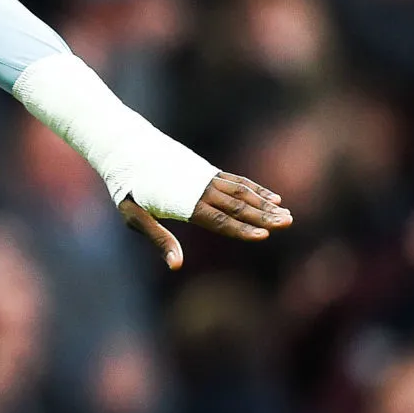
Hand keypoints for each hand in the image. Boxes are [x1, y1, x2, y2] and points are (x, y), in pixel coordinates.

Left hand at [121, 172, 290, 269]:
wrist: (125, 147)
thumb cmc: (128, 187)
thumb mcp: (134, 215)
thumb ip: (159, 238)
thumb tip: (176, 265)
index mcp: (184, 203)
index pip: (218, 220)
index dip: (241, 229)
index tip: (264, 236)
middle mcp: (199, 189)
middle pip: (237, 206)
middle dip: (263, 216)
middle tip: (288, 223)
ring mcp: (205, 177)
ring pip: (242, 192)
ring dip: (266, 204)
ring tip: (287, 214)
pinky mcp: (206, 170)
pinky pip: (236, 181)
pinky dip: (256, 189)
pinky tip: (273, 197)